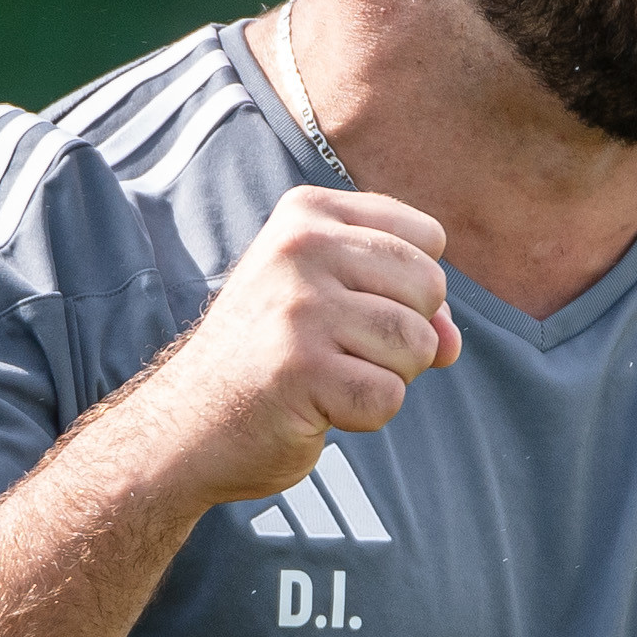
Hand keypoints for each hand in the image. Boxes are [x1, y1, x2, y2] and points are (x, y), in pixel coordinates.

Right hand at [135, 185, 461, 512]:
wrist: (186, 424)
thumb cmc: (269, 357)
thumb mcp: (331, 303)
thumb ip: (403, 304)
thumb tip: (451, 341)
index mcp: (308, 212)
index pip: (427, 237)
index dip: (411, 288)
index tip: (353, 308)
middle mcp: (301, 246)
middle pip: (430, 287)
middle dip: (405, 335)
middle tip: (339, 353)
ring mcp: (298, 306)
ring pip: (417, 344)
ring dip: (385, 377)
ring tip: (327, 379)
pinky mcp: (300, 368)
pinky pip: (388, 396)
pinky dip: (365, 416)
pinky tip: (316, 407)